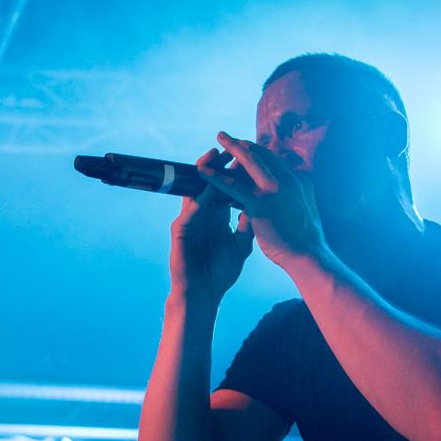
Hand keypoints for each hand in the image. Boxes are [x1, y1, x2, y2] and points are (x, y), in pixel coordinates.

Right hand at [168, 148, 254, 299]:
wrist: (203, 294)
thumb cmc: (220, 272)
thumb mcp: (240, 245)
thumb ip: (248, 225)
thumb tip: (261, 206)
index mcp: (218, 215)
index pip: (226, 187)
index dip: (235, 172)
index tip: (248, 155)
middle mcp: (203, 214)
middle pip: (210, 182)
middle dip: (218, 164)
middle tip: (228, 146)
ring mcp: (190, 220)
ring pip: (195, 191)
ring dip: (203, 175)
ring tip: (210, 158)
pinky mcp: (180, 231)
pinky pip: (188, 213)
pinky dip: (196, 202)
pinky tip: (204, 192)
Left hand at [198, 133, 328, 268]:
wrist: (309, 257)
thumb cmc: (305, 241)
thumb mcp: (302, 212)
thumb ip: (292, 199)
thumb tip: (286, 196)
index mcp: (299, 182)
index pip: (275, 160)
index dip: (258, 152)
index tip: (244, 147)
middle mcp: (290, 180)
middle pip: (263, 154)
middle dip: (243, 144)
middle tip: (226, 136)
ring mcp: (276, 190)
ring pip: (250, 162)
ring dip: (232, 148)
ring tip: (218, 139)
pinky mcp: (261, 203)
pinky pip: (234, 185)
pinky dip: (217, 176)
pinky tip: (203, 171)